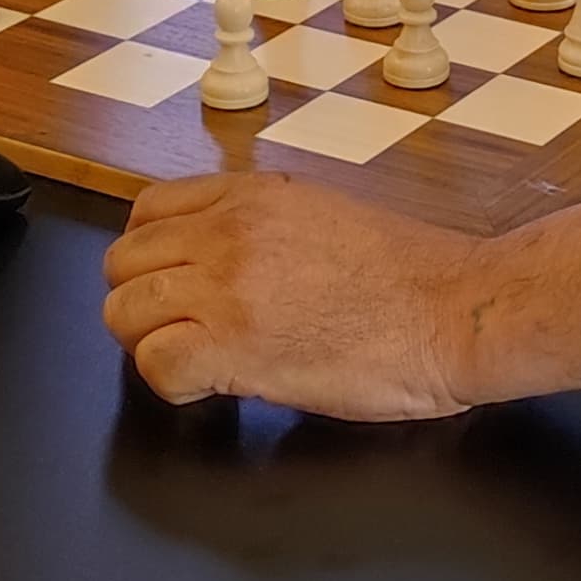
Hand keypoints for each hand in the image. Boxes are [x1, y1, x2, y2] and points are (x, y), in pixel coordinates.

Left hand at [101, 173, 478, 416]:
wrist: (459, 309)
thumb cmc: (418, 275)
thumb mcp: (327, 215)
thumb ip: (266, 227)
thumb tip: (229, 260)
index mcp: (253, 195)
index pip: (147, 213)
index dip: (153, 258)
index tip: (176, 285)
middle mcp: (229, 231)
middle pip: (122, 265)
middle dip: (143, 304)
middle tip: (184, 332)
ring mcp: (227, 286)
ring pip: (123, 313)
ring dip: (150, 343)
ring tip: (197, 361)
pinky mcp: (233, 344)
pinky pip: (154, 363)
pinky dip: (171, 382)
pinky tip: (212, 386)